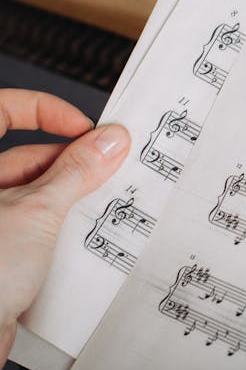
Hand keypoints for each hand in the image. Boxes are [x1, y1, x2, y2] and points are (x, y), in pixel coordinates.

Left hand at [0, 89, 129, 362]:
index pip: (3, 111)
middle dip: (71, 164)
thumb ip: (76, 172)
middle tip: (111, 170)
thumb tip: (107, 140)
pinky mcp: (0, 258)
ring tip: (104, 207)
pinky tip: (86, 240)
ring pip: (34, 198)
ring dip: (70, 201)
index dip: (45, 111)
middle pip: (25, 158)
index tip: (85, 128)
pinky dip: (61, 232)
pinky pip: (35, 231)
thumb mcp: (37, 211)